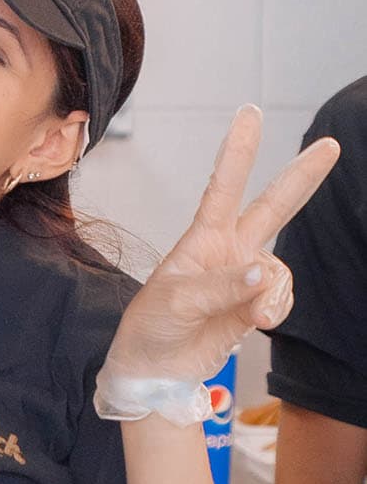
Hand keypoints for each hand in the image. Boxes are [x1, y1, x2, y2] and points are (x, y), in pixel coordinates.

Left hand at [101, 105, 338, 394]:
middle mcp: (229, 250)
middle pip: (274, 206)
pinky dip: (276, 309)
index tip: (250, 113)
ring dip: (273, 292)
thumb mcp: (177, 301)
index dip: (238, 151)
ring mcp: (246, 277)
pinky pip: (280, 298)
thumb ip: (222, 286)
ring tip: (257, 317)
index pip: (223, 186)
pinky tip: (260, 321)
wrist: (155, 369)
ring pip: (280, 269)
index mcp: (203, 237)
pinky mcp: (256, 305)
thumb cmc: (152, 326)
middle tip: (330, 145)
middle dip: (302, 176)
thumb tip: (263, 273)